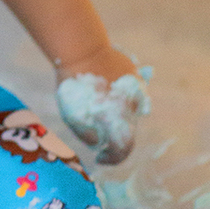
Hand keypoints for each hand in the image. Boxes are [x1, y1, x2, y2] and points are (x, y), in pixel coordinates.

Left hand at [55, 46, 150, 165]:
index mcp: (119, 121)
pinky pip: (130, 91)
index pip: (122, 150)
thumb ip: (86, 135)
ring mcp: (137, 91)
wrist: (82, 50)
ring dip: (116, 110)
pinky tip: (103, 83)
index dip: (112, 158)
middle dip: (111, 132)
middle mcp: (133, 109)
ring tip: (96, 97)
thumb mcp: (72, 116)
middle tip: (94, 124)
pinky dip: (119, 92)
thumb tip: (98, 144)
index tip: (101, 157)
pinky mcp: (136, 76)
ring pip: (130, 110)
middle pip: (127, 130)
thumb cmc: (74, 83)